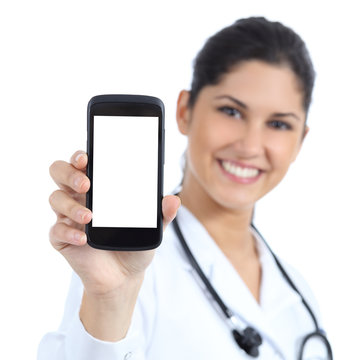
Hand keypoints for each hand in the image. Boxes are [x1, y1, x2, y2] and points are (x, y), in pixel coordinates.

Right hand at [49, 150, 180, 297]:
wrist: (124, 277)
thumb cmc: (134, 244)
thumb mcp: (152, 228)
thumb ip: (162, 214)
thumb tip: (173, 200)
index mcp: (100, 188)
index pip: (84, 163)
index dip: (80, 156)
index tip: (87, 157)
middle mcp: (81, 197)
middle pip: (60, 173)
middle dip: (68, 173)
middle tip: (86, 183)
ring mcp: (70, 217)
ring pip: (55, 198)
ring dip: (71, 205)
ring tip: (89, 217)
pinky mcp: (63, 238)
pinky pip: (56, 230)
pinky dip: (68, 233)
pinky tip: (83, 240)